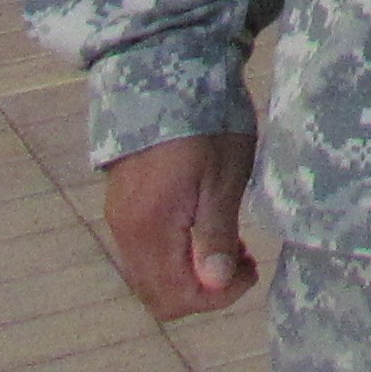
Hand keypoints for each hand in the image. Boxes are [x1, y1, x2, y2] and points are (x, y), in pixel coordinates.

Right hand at [99, 133, 261, 318]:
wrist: (163, 75)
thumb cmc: (202, 124)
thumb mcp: (222, 178)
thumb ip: (216, 235)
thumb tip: (216, 284)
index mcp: (150, 229)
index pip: (178, 296)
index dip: (219, 297)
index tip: (249, 268)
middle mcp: (126, 232)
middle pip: (160, 296)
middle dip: (204, 291)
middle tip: (239, 259)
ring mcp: (121, 219)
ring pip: (152, 277)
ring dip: (190, 274)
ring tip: (227, 242)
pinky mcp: (124, 206)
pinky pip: (145, 254)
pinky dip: (176, 257)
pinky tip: (203, 227)